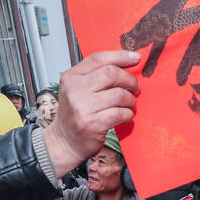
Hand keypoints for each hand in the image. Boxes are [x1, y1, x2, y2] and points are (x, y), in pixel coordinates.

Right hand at [43, 51, 140, 176]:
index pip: (99, 59)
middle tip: (135, 87)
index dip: (120, 57)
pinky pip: (121, 113)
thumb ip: (95, 77)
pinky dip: (128, 114)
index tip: (135, 58)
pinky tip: (125, 116)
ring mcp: (84, 107)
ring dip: (130, 100)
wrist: (64, 143)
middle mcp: (75, 90)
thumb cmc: (75, 116)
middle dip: (129, 80)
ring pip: (119, 94)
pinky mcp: (94, 123)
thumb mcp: (77, 90)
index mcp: (71, 77)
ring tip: (129, 105)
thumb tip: (126, 65)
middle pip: (111, 73)